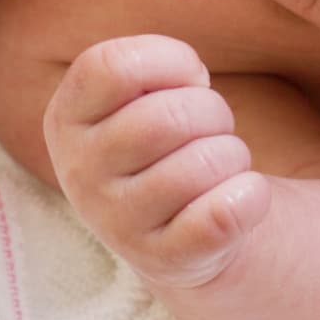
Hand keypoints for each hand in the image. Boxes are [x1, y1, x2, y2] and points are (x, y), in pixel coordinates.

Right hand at [43, 35, 269, 288]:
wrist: (179, 226)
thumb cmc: (165, 137)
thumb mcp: (136, 92)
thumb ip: (146, 61)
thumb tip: (187, 58)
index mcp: (66, 116)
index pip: (113, 66)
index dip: (169, 61)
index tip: (188, 77)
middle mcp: (78, 173)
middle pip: (169, 115)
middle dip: (213, 111)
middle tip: (213, 125)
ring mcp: (118, 224)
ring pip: (205, 164)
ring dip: (234, 155)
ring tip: (220, 163)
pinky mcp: (167, 262)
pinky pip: (229, 212)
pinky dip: (253, 195)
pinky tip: (240, 197)